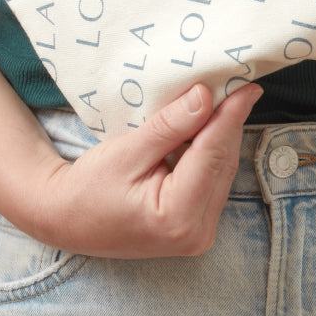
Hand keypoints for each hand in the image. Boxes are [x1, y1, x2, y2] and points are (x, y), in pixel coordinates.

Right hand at [26, 82, 262, 258]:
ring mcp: (199, 233)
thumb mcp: (127, 151)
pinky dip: (212, 150)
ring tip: (223, 96)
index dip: (231, 115)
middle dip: (228, 121)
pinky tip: (208, 124)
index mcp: (178, 217)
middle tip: (234, 82)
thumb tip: (205, 95)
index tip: (247, 84)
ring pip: (223, 169)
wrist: (67, 220)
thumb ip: (169, 126)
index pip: (213, 154)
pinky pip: (214, 179)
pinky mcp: (197, 226)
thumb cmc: (89, 187)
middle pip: (224, 162)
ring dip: (222, 133)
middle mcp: (196, 232)